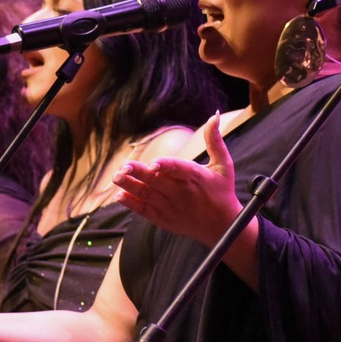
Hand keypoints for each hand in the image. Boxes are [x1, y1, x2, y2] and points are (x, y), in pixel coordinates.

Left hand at [113, 113, 241, 244]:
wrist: (221, 225)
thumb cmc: (222, 192)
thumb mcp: (224, 165)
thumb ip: (214, 140)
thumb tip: (213, 116)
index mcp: (195, 177)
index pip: (178, 169)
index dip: (165, 166)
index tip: (153, 163)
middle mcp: (181, 193)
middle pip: (157, 181)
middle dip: (139, 173)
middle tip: (124, 167)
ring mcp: (171, 207)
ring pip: (147, 195)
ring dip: (130, 186)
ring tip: (116, 177)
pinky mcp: (165, 219)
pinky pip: (145, 211)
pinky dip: (132, 204)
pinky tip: (120, 195)